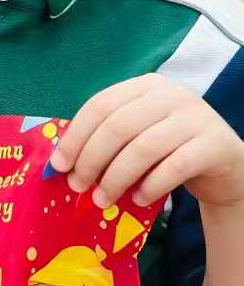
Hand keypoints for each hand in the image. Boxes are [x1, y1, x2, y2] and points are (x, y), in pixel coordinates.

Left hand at [51, 74, 243, 210]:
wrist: (226, 166)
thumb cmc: (170, 150)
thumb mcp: (138, 136)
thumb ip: (108, 140)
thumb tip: (63, 163)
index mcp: (146, 86)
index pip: (100, 105)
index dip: (76, 136)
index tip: (59, 165)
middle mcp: (172, 94)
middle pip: (118, 126)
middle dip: (91, 160)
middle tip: (78, 187)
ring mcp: (196, 117)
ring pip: (143, 148)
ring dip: (116, 178)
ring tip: (103, 199)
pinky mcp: (215, 144)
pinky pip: (174, 167)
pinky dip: (150, 187)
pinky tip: (138, 199)